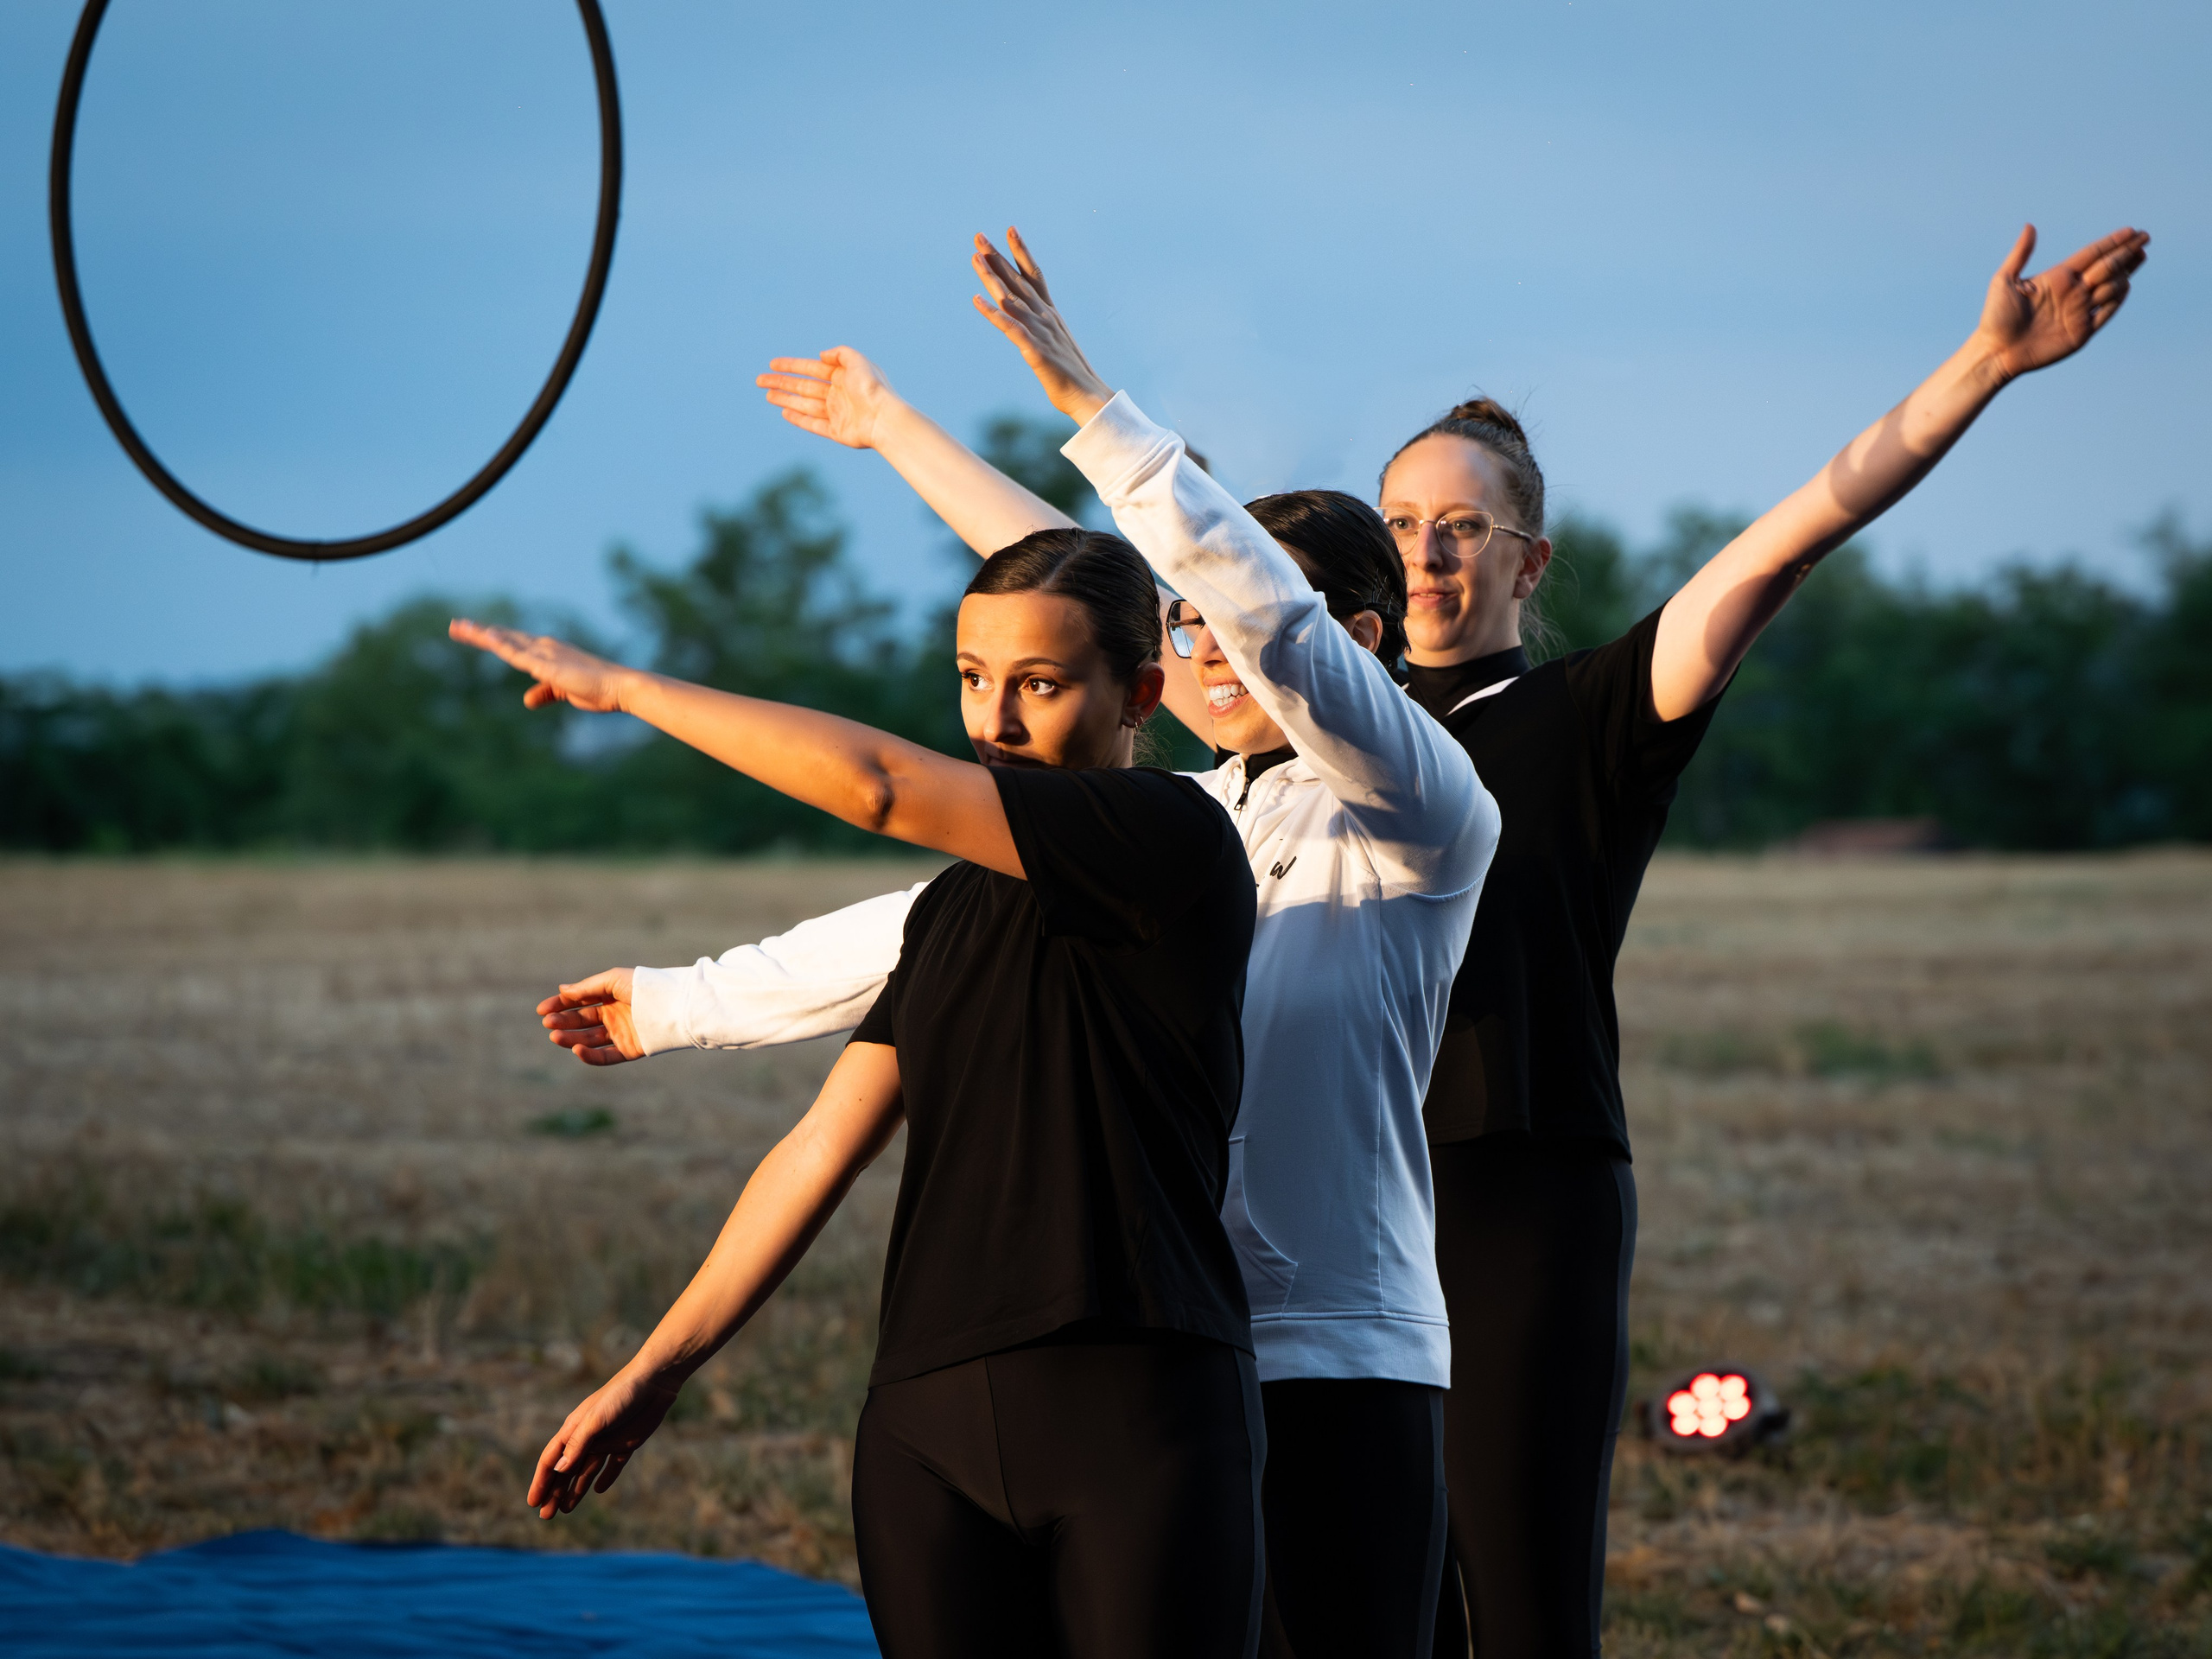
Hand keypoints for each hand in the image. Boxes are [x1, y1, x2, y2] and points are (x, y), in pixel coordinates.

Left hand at [450, 619, 633, 712]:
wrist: (620, 687)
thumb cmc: (598, 689)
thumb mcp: (565, 692)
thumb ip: (545, 693)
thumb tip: (527, 700)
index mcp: (549, 653)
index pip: (514, 644)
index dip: (494, 639)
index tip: (474, 633)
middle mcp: (545, 647)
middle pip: (505, 638)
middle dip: (479, 633)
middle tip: (455, 626)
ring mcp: (546, 653)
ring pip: (507, 642)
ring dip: (482, 634)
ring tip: (458, 628)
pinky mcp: (548, 665)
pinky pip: (519, 653)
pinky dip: (502, 644)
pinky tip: (488, 638)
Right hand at [526, 1365, 682, 1517]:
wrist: (654, 1381)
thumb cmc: (621, 1395)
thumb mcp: (595, 1420)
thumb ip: (578, 1445)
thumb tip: (558, 1470)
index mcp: (574, 1429)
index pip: (552, 1460)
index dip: (541, 1481)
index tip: (533, 1503)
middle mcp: (587, 1438)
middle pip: (566, 1471)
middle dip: (554, 1492)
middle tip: (546, 1516)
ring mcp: (607, 1441)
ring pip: (586, 1472)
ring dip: (575, 1490)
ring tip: (565, 1510)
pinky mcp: (627, 1444)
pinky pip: (613, 1466)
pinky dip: (605, 1478)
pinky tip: (598, 1490)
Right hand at [539, 967, 642, 1065]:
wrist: (673, 1005)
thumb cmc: (644, 987)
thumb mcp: (612, 981)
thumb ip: (587, 988)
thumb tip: (562, 990)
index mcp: (610, 997)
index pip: (579, 1003)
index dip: (559, 1006)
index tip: (541, 1010)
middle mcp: (614, 1016)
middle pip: (581, 1022)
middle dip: (562, 1022)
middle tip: (548, 1024)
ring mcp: (621, 1034)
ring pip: (589, 1039)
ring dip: (570, 1039)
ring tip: (555, 1036)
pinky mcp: (630, 1051)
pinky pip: (605, 1057)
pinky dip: (589, 1056)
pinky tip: (577, 1049)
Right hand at [756, 346, 899, 448]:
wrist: (884, 419)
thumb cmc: (873, 388)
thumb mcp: (858, 361)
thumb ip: (840, 353)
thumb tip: (821, 355)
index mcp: (842, 376)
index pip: (810, 368)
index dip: (791, 366)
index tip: (772, 364)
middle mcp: (838, 394)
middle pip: (803, 387)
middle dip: (781, 383)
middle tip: (759, 380)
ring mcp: (837, 413)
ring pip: (805, 405)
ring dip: (785, 399)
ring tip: (767, 395)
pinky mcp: (837, 432)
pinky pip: (813, 424)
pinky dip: (799, 419)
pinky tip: (785, 412)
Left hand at [971, 227, 1113, 426]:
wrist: (1087, 396)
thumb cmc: (1070, 374)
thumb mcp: (1054, 343)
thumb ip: (1042, 328)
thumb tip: (1031, 322)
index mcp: (1050, 314)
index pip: (1034, 275)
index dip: (1022, 252)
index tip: (1011, 230)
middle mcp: (1045, 317)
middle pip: (1017, 281)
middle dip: (998, 257)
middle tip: (979, 236)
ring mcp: (1039, 331)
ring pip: (1011, 298)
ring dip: (991, 278)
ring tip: (975, 258)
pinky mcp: (1034, 350)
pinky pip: (1009, 328)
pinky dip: (993, 314)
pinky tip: (977, 301)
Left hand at [1974, 224, 2148, 381]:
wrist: (1995, 353)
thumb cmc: (1995, 317)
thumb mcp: (2004, 281)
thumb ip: (2020, 254)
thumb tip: (2030, 226)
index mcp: (2058, 276)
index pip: (2092, 254)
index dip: (2113, 243)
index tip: (2132, 231)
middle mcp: (2072, 291)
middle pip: (2108, 266)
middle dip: (2126, 252)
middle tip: (2144, 238)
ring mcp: (2079, 311)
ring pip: (2112, 287)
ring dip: (2118, 276)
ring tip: (2114, 271)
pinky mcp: (2082, 332)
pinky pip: (2107, 312)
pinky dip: (2117, 299)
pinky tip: (2124, 285)